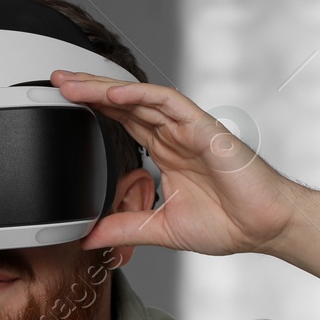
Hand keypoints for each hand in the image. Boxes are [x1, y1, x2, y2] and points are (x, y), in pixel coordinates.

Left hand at [48, 70, 296, 256]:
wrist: (265, 228)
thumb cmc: (228, 223)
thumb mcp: (160, 229)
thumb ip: (124, 228)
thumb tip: (89, 239)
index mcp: (165, 153)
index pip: (121, 122)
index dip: (91, 109)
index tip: (60, 103)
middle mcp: (174, 136)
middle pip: (124, 103)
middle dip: (88, 90)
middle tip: (55, 79)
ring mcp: (188, 130)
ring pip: (140, 97)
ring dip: (104, 88)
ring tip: (72, 83)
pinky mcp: (205, 131)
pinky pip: (169, 104)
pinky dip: (141, 96)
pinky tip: (114, 94)